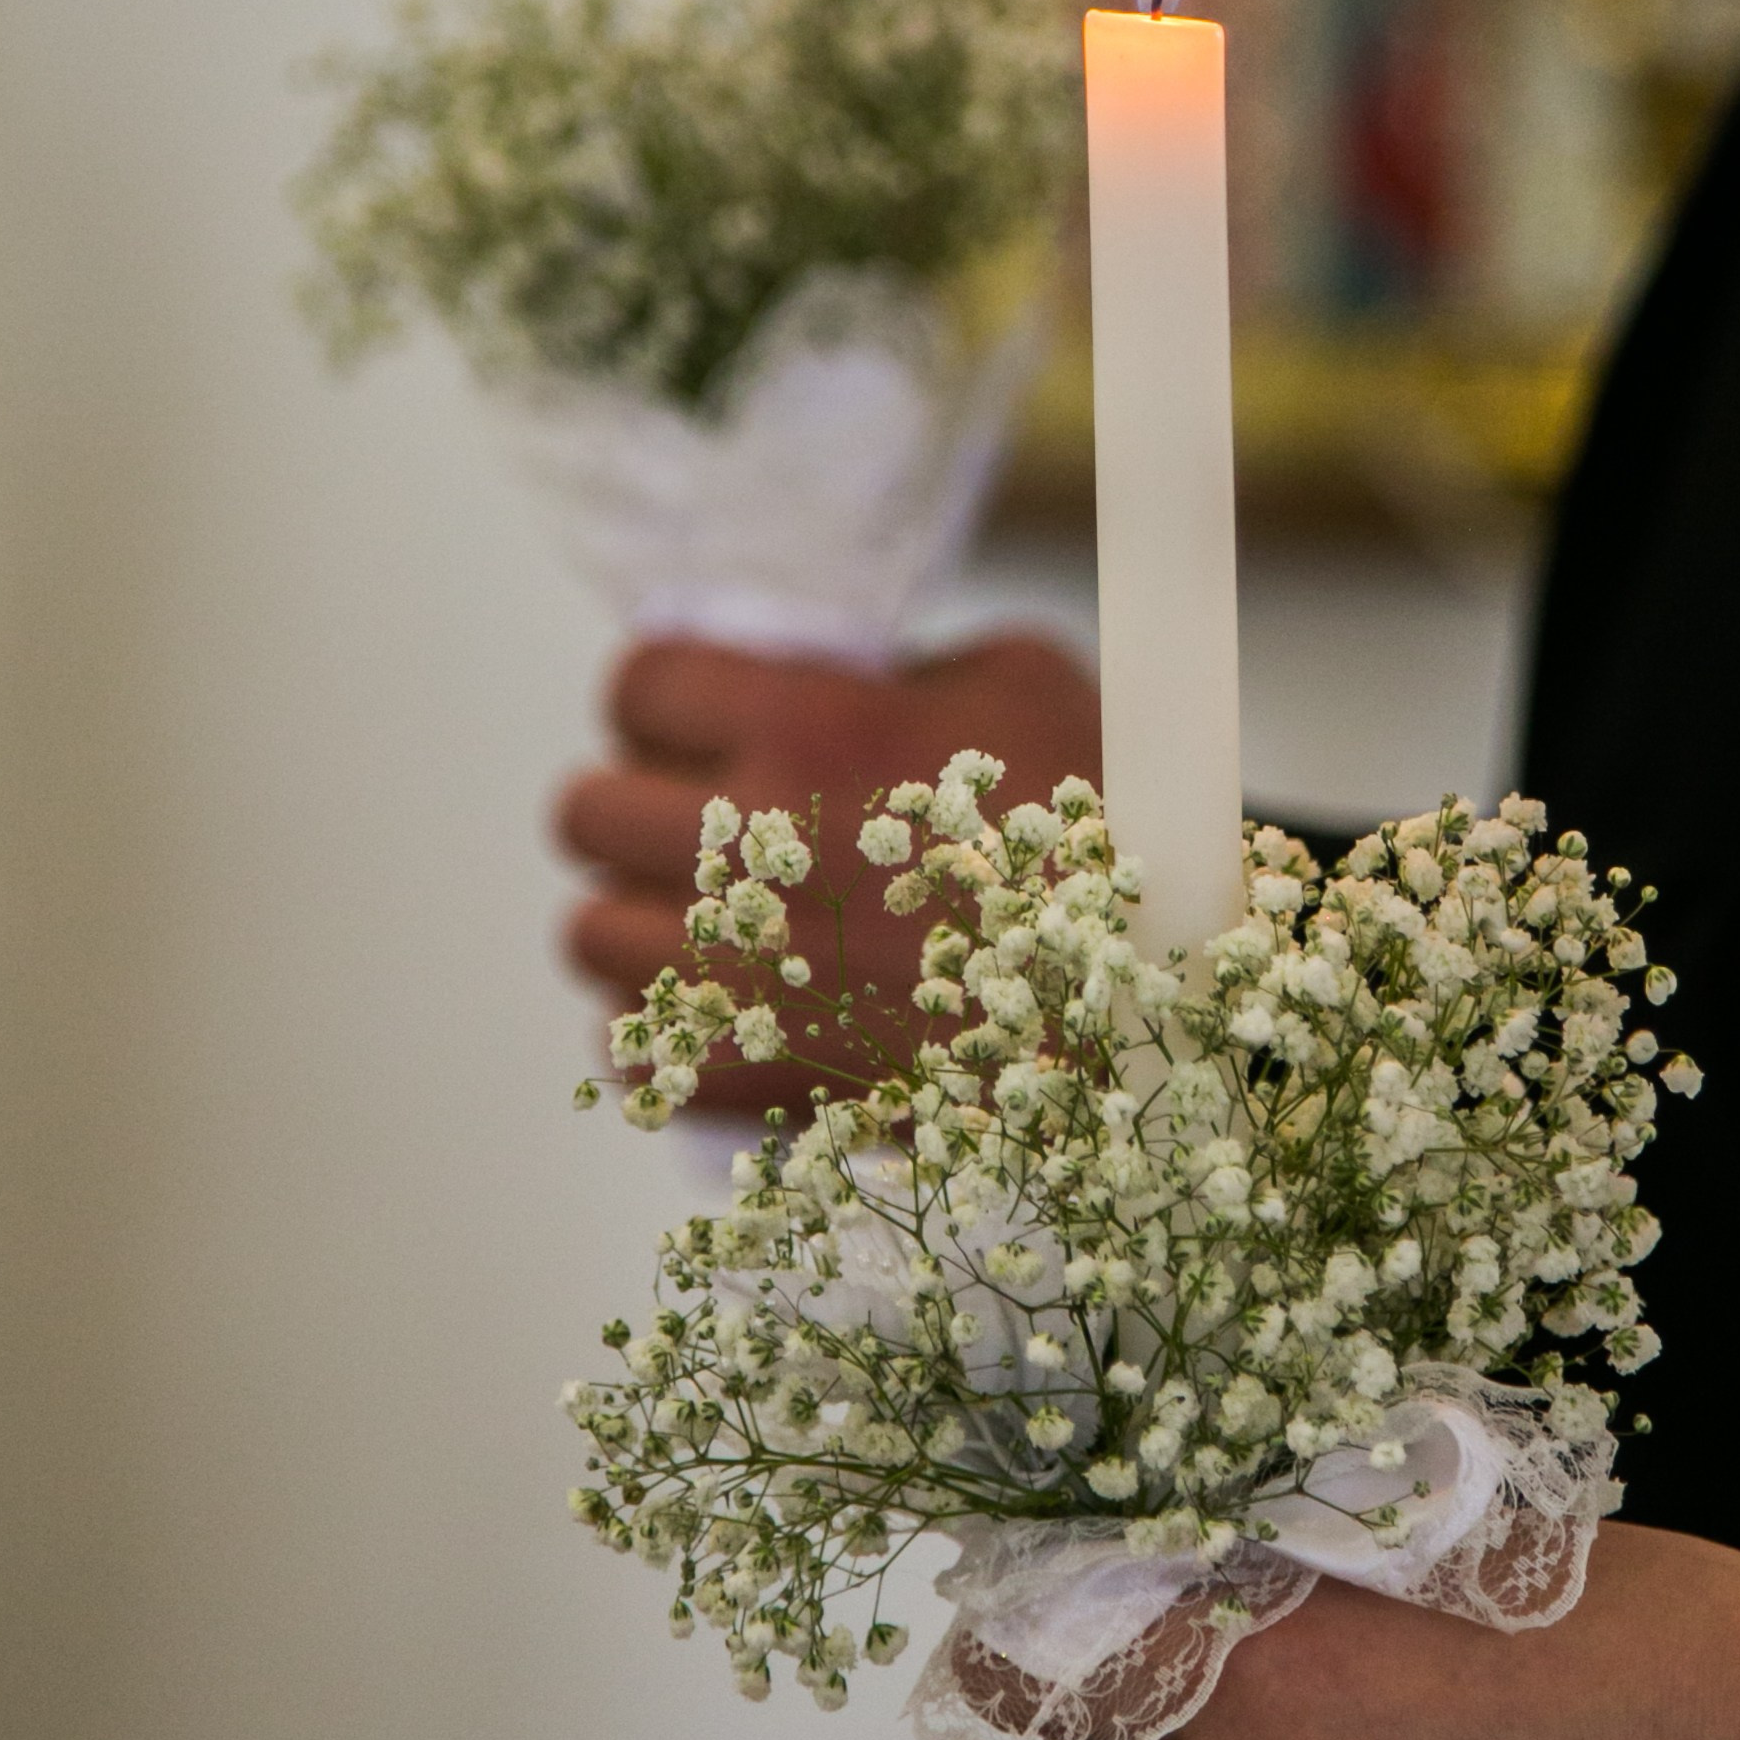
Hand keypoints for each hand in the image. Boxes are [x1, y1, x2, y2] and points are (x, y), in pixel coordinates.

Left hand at [553, 631, 1101, 1110]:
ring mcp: (739, 966)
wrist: (1153, 989)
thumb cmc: (1097, 820)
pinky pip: (629, 1043)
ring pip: (587, 933)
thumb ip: (897, 666)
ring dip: (640, 923)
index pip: (640, 687)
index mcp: (806, 722)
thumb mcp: (1017, 676)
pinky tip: (735, 1011)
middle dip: (638, 810)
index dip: (667, 703)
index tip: (704, 727)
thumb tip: (830, 680)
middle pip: (586, 811)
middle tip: (706, 828)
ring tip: (715, 926)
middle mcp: (747, 839)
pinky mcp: (751, 1073)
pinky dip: (666, 1030)